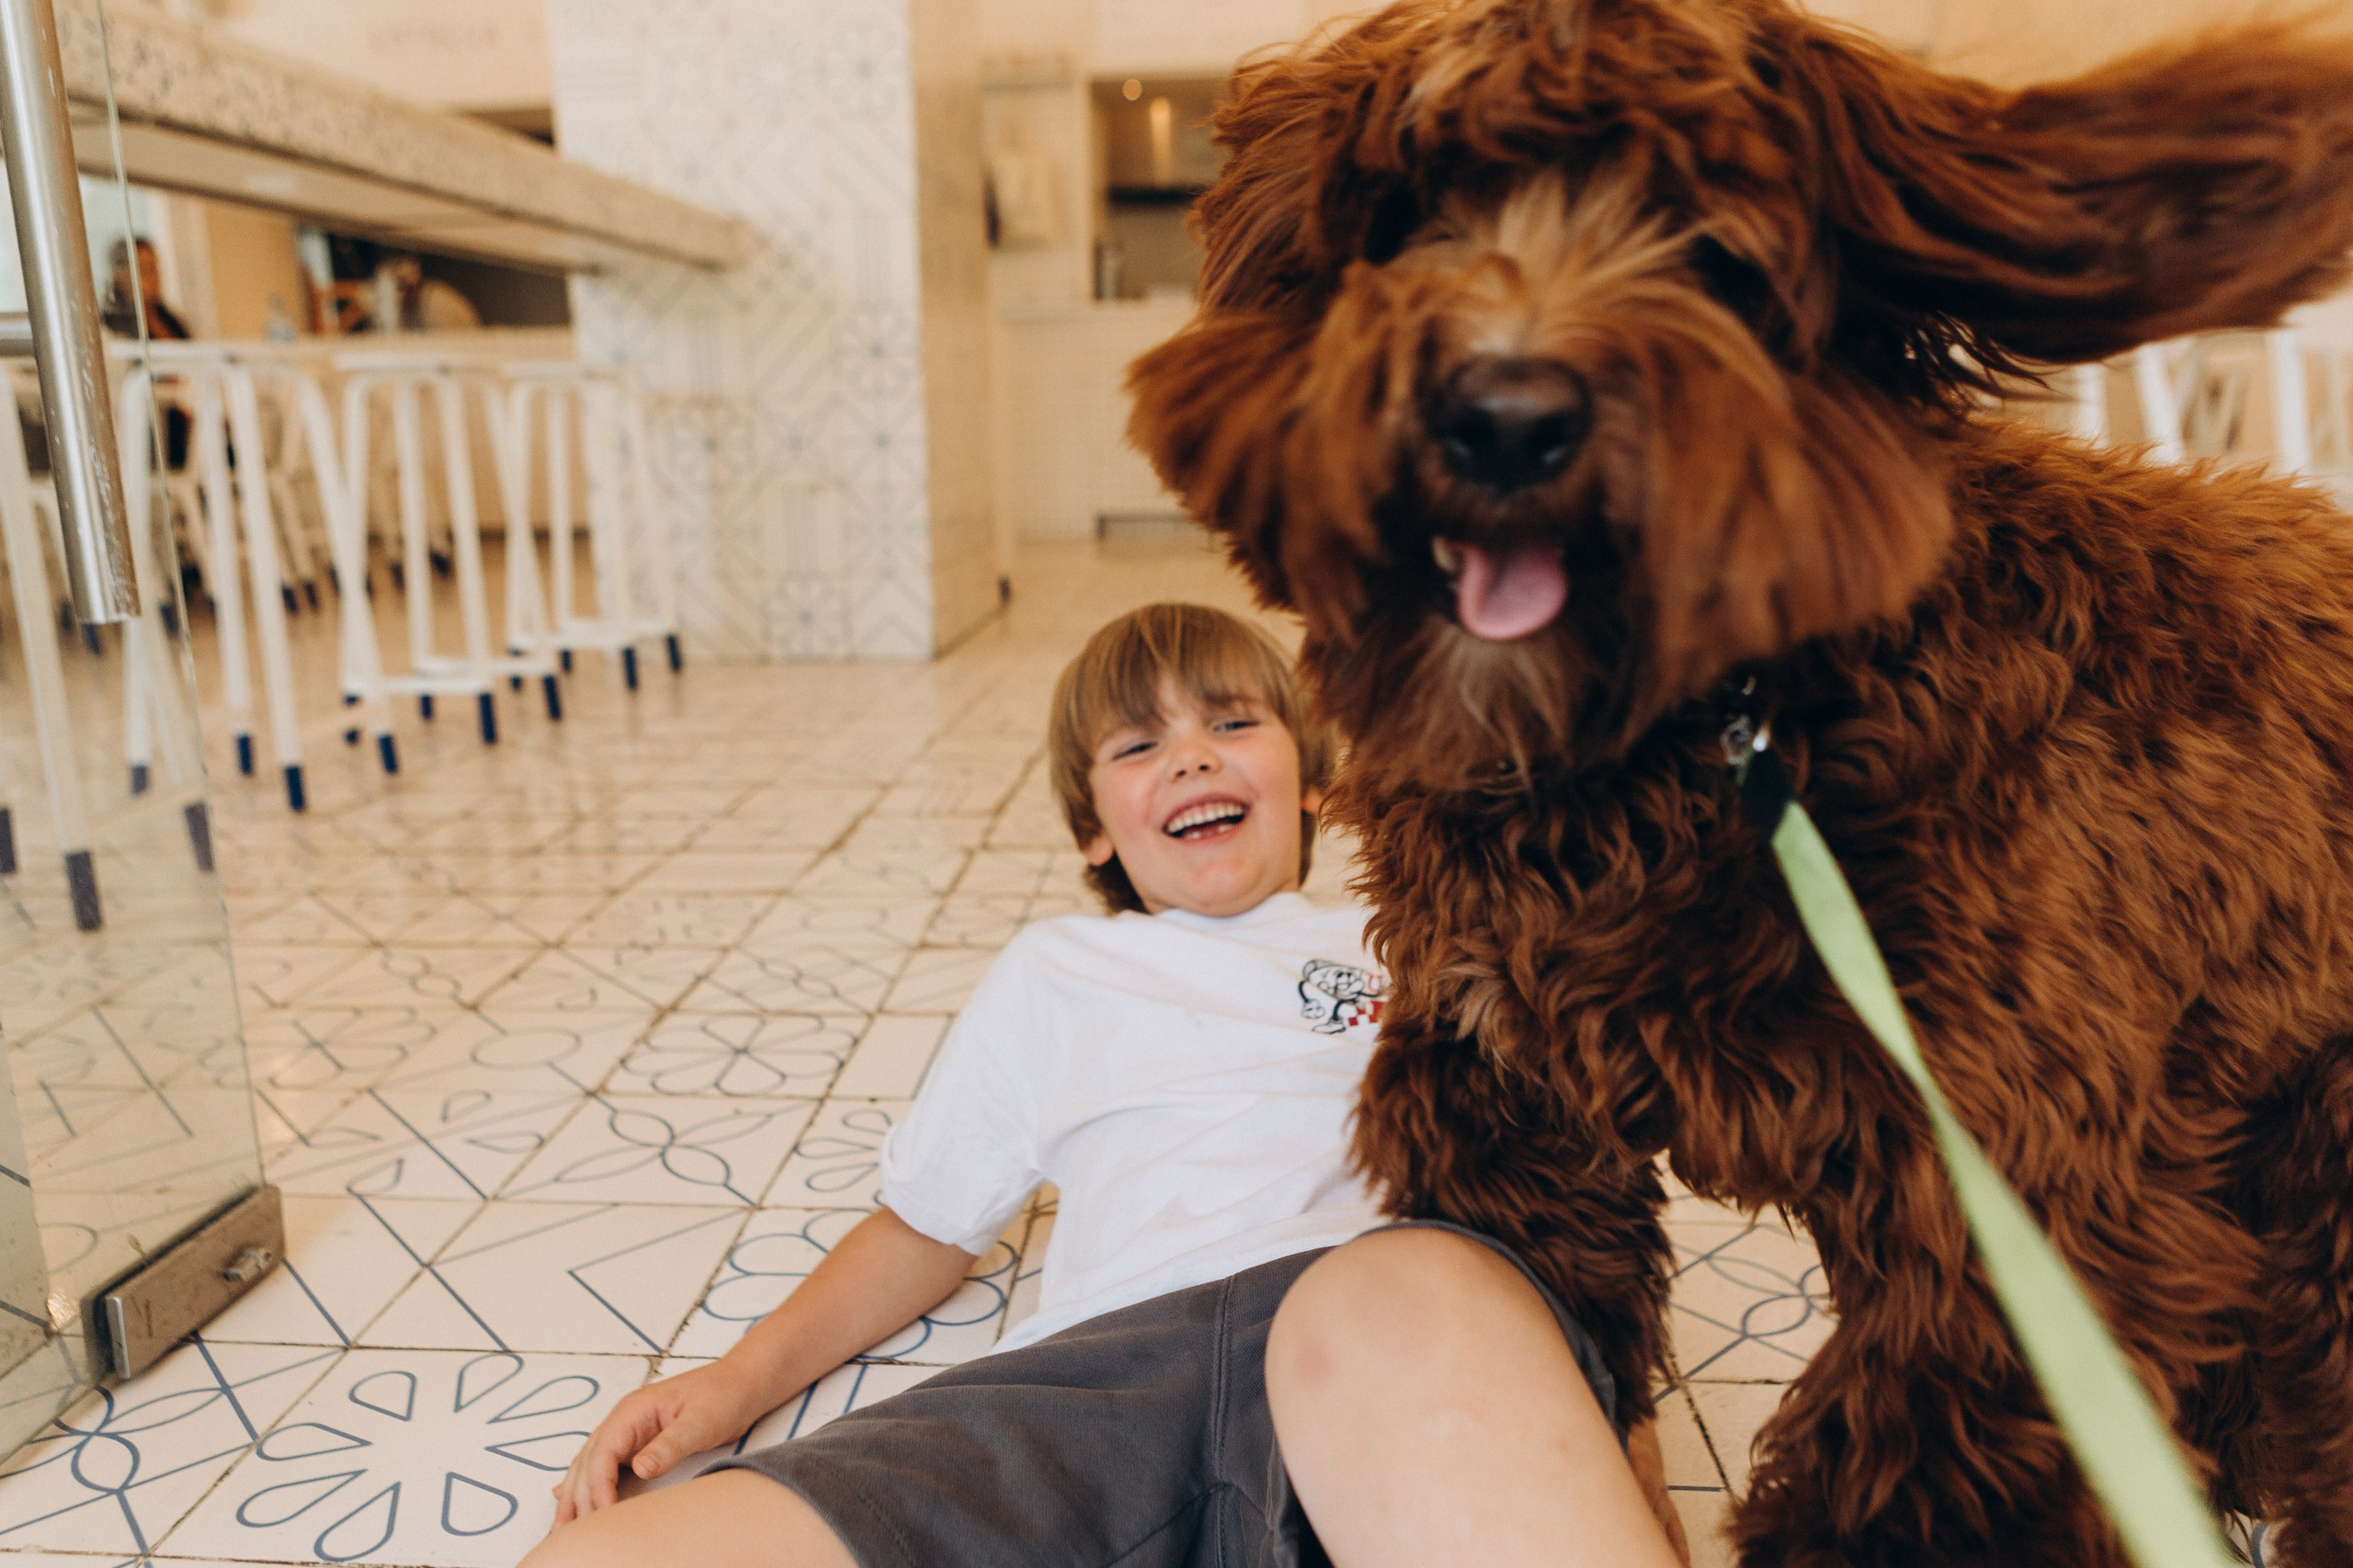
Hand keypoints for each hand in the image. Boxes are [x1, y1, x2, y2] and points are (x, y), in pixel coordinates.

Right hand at [549, 1360, 774, 1528]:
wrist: (741, 1384)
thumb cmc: (724, 1396)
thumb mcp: (701, 1420)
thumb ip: (670, 1444)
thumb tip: (639, 1468)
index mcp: (633, 1411)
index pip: (603, 1451)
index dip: (598, 1484)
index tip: (603, 1514)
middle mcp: (624, 1421)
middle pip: (589, 1462)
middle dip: (579, 1497)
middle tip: (576, 1534)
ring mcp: (629, 1432)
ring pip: (590, 1466)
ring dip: (574, 1496)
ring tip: (560, 1529)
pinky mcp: (638, 1445)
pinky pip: (605, 1467)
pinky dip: (586, 1486)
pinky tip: (566, 1498)